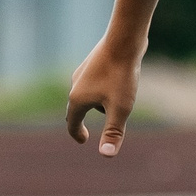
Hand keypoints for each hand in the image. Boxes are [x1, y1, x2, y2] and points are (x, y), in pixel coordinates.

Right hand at [65, 37, 142, 156]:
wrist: (124, 40)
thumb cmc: (122, 76)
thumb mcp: (120, 109)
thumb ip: (113, 132)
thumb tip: (106, 155)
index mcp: (78, 99)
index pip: (72, 123)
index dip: (77, 134)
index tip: (83, 140)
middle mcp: (75, 85)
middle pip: (76, 108)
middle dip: (81, 120)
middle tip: (84, 130)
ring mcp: (83, 72)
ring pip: (86, 93)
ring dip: (95, 103)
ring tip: (113, 106)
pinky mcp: (93, 62)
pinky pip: (93, 81)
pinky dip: (100, 90)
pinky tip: (113, 85)